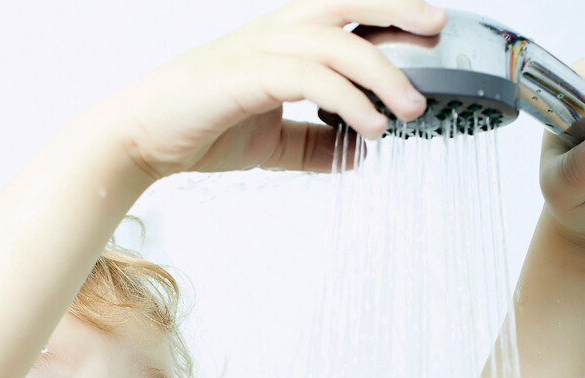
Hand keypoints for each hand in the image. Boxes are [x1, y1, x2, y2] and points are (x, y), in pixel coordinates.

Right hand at [110, 0, 445, 178]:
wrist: (146, 136)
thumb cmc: (201, 127)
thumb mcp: (271, 143)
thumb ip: (313, 145)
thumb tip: (356, 155)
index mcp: (282, 41)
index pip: (346, 15)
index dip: (390, 16)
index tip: (429, 31)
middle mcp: (275, 34)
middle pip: (348, 3)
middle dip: (397, 10)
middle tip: (438, 30)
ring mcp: (261, 49)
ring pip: (337, 44)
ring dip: (382, 75)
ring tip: (411, 111)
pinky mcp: (249, 75)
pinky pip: (311, 79)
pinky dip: (348, 101)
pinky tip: (370, 128)